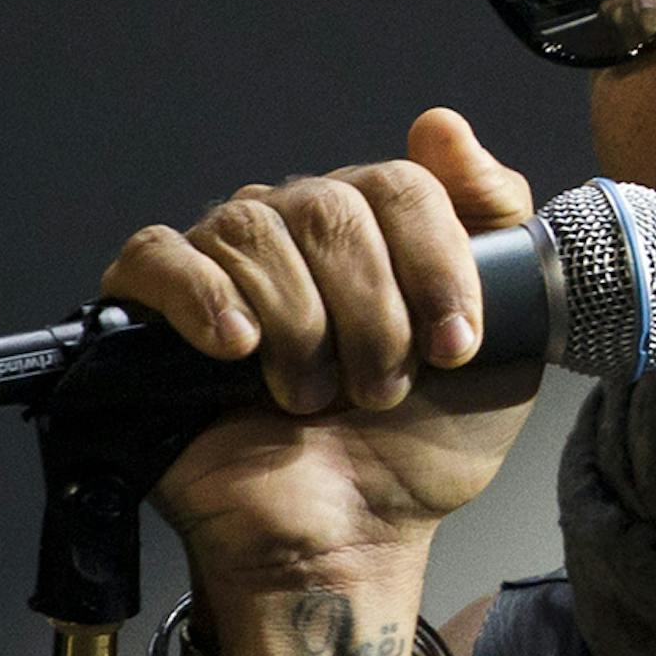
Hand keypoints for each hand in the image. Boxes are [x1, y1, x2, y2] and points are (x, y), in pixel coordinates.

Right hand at [101, 107, 542, 598]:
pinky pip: (157, 258)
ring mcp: (226, 266)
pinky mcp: (151, 315)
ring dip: (303, 326)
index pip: (403, 182)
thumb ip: (493, 219)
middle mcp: (298, 227)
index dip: (435, 263)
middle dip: (374, 312)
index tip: (456, 346)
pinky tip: (238, 347)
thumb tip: (440, 122)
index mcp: (376, 222)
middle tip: (386, 388)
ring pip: (252, 229)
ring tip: (318, 398)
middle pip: (331, 207)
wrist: (356, 533)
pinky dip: (201, 298)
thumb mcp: (504, 332)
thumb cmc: (427, 438)